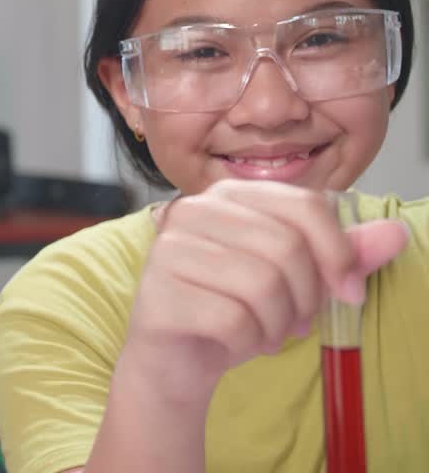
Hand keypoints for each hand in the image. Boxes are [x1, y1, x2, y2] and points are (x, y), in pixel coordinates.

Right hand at [120, 180, 406, 404]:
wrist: (176, 359)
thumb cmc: (233, 308)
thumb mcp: (296, 278)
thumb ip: (341, 254)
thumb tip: (396, 233)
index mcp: (227, 195)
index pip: (304, 205)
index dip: (339, 252)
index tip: (348, 291)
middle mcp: (191, 211)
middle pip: (285, 247)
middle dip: (306, 298)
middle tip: (294, 321)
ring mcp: (169, 250)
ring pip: (261, 284)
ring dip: (276, 324)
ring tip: (264, 331)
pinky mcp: (158, 293)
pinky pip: (232, 320)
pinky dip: (247, 342)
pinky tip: (235, 342)